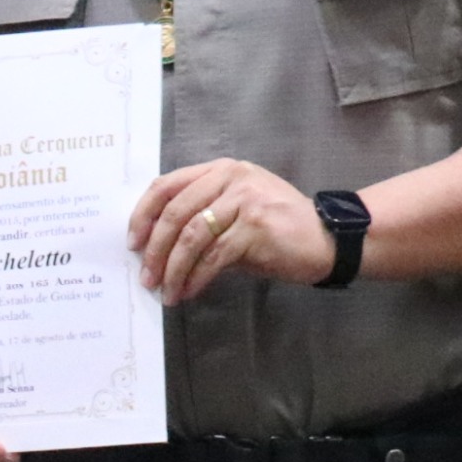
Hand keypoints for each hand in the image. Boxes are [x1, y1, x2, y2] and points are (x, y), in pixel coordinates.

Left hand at [130, 158, 336, 302]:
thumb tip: (158, 247)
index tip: (134, 243)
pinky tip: (189, 292)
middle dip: (154, 250)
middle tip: (146, 277)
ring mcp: (244, 200)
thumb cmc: (278, 229)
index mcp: (221, 170)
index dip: (143, 215)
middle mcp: (231, 178)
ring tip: (166, 291)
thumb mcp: (237, 210)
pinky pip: (213, 257)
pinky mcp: (255, 227)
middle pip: (175, 212)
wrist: (327, 238)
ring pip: (191, 237)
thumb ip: (202, 216)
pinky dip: (196, 278)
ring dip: (173, 269)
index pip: (167, 185)